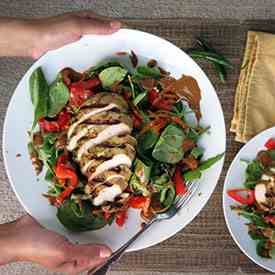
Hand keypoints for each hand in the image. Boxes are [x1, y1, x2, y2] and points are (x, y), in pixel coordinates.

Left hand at [0, 11, 120, 57]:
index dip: (122, 32)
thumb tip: (115, 26)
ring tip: (116, 61)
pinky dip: (96, 58)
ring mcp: (82, 39)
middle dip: (116, 45)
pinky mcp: (77, 49)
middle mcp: (87, 28)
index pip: (111, 24)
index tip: (134, 41)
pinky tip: (99, 64)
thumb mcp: (77, 25)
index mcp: (89, 18)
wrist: (34, 41)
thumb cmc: (52, 30)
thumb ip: (96, 26)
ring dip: (106, 53)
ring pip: (100, 46)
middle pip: (107, 36)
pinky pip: (91, 53)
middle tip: (127, 55)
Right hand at [0, 215, 110, 273]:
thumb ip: (85, 252)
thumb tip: (105, 253)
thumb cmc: (37, 247)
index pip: (96, 261)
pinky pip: (77, 229)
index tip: (120, 244)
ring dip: (94, 232)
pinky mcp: (63, 231)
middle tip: (115, 233)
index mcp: (73, 265)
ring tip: (105, 224)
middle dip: (103, 242)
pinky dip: (84, 225)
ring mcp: (67, 242)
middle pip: (92, 250)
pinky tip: (89, 219)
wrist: (19, 233)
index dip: (108, 254)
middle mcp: (71, 254)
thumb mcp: (64, 251)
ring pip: (86, 238)